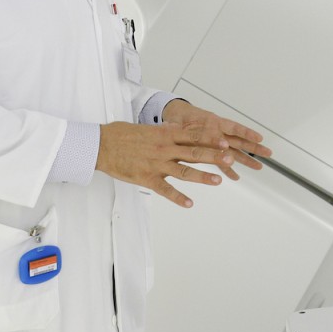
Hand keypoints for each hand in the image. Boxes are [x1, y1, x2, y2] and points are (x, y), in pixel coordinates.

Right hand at [96, 120, 232, 207]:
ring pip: (184, 171)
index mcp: (165, 134)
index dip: (211, 138)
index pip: (194, 135)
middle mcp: (164, 149)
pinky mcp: (147, 178)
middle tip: (231, 159)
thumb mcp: (147, 128)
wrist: (101, 145)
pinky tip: (190, 204)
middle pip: (194, 152)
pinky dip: (178, 198)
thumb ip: (165, 130)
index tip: (226, 141)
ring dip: (202, 176)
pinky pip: (165, 190)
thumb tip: (177, 128)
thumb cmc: (122, 134)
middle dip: (214, 156)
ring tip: (218, 181)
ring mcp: (156, 164)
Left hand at [162, 99, 271, 180]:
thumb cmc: (182, 118)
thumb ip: (202, 134)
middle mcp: (219, 133)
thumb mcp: (189, 125)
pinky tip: (236, 177)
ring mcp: (216, 143)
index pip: (234, 128)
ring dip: (246, 160)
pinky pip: (221, 162)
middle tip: (268, 153)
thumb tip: (217, 142)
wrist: (174, 120)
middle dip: (254, 147)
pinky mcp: (210, 152)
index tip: (260, 137)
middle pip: (239, 141)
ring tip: (259, 167)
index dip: (247, 133)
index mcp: (215, 123)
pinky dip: (228, 170)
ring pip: (233, 152)